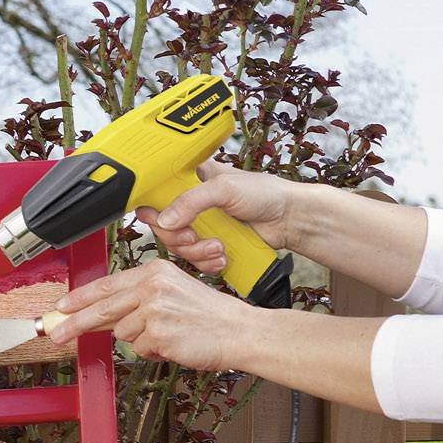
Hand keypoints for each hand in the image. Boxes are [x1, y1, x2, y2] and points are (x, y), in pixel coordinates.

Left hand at [44, 258, 257, 373]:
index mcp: (154, 271)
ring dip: (140, 341)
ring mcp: (154, 310)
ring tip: (166, 335)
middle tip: (56, 333)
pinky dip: (153, 352)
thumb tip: (102, 315)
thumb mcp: (172, 293)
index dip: (81, 297)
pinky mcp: (158, 334)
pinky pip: (140, 349)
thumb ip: (138, 300)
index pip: (107, 284)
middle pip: (102, 307)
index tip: (62, 306)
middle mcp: (152, 286)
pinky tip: (173, 344)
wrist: (238, 331)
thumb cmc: (208, 316)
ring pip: (123, 334)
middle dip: (75, 323)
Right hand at [134, 160, 299, 276]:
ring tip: (219, 247)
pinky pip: (197, 261)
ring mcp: (204, 226)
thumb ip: (192, 201)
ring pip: (181, 248)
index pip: (159, 193)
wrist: (289, 219)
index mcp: (193, 179)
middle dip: (179, 238)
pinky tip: (222, 257)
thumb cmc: (265, 193)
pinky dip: (208, 263)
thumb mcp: (225, 188)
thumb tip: (164, 220)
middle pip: (166, 227)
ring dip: (198, 253)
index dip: (153, 209)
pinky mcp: (213, 245)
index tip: (157, 219)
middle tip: (194, 237)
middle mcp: (194, 203)